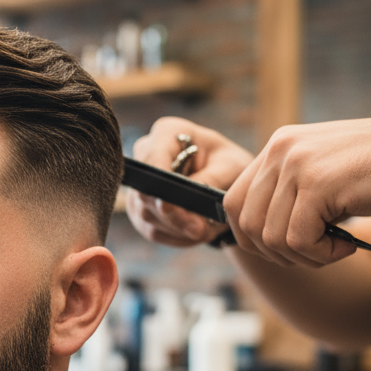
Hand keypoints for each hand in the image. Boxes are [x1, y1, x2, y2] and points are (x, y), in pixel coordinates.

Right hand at [125, 117, 252, 246]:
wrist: (229, 182)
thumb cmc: (231, 166)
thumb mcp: (231, 168)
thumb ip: (209, 181)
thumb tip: (183, 203)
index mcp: (167, 133)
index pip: (152, 159)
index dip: (162, 187)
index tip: (177, 210)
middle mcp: (146, 154)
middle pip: (144, 192)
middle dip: (174, 216)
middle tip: (200, 230)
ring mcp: (139, 182)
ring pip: (146, 215)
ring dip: (177, 229)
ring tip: (205, 231)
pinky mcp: (140, 208)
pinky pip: (151, 229)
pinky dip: (175, 236)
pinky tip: (194, 234)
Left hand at [224, 113, 370, 266]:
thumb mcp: (329, 177)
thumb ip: (293, 195)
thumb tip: (257, 238)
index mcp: (280, 146)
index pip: (233, 203)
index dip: (254, 238)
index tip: (290, 249)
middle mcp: (281, 150)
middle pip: (244, 223)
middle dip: (276, 253)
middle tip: (316, 253)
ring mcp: (298, 164)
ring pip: (269, 237)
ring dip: (303, 257)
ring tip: (337, 247)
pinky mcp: (319, 184)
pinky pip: (297, 241)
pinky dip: (322, 255)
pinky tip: (349, 245)